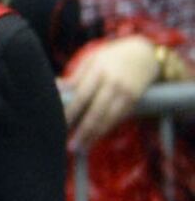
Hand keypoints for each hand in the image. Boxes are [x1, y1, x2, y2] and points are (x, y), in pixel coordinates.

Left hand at [62, 32, 171, 146]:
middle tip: (71, 145)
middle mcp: (113, 83)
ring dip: (95, 134)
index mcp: (98, 70)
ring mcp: (125, 92)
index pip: (81, 95)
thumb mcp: (92, 60)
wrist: (143, 53)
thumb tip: (56, 89)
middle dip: (83, 130)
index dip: (71, 111)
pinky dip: (106, 128)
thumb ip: (75, 77)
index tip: (60, 123)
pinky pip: (119, 118)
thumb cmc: (110, 57)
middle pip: (96, 111)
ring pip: (109, 118)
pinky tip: (95, 137)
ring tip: (82, 146)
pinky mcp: (134, 100)